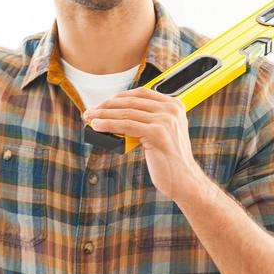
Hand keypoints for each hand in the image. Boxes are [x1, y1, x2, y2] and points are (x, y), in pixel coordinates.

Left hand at [82, 87, 205, 201]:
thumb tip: (117, 115)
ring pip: (126, 113)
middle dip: (107, 105)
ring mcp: (165, 120)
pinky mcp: (156, 133)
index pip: (141, 93)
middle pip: (131, 101)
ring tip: (89, 118)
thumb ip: (149, 120)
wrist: (184, 180)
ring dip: (103, 114)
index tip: (103, 103)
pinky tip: (97, 126)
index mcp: (175, 105)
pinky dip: (108, 124)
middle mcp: (171, 109)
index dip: (119, 97)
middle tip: (91, 111)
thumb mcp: (163, 133)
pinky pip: (125, 125)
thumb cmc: (169, 160)